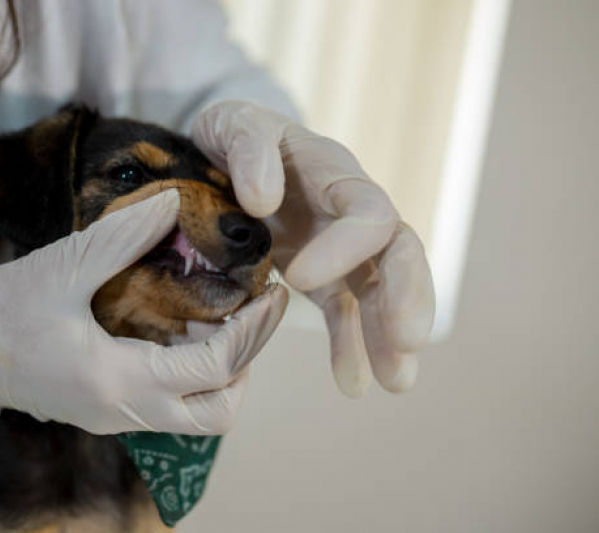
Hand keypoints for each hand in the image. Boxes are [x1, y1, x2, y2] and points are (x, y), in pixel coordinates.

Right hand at [0, 190, 287, 433]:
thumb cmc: (0, 313)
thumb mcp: (62, 267)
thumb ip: (122, 237)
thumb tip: (175, 202)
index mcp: (119, 380)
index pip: (214, 367)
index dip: (254, 330)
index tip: (273, 293)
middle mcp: (127, 411)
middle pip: (219, 411)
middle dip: (248, 362)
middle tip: (253, 311)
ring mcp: (119, 416)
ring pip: (198, 414)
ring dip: (224, 371)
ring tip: (224, 314)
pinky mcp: (110, 409)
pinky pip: (172, 403)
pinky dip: (194, 371)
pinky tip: (188, 324)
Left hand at [192, 101, 434, 396]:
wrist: (221, 151)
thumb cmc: (227, 134)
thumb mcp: (229, 123)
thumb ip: (248, 147)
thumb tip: (265, 200)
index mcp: (331, 171)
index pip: (367, 211)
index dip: (347, 247)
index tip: (300, 279)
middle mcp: (347, 209)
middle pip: (399, 251)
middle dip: (406, 296)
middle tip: (406, 342)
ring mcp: (338, 244)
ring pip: (381, 289)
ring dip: (390, 335)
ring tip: (396, 383)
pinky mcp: (322, 272)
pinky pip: (346, 311)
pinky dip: (351, 346)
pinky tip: (352, 383)